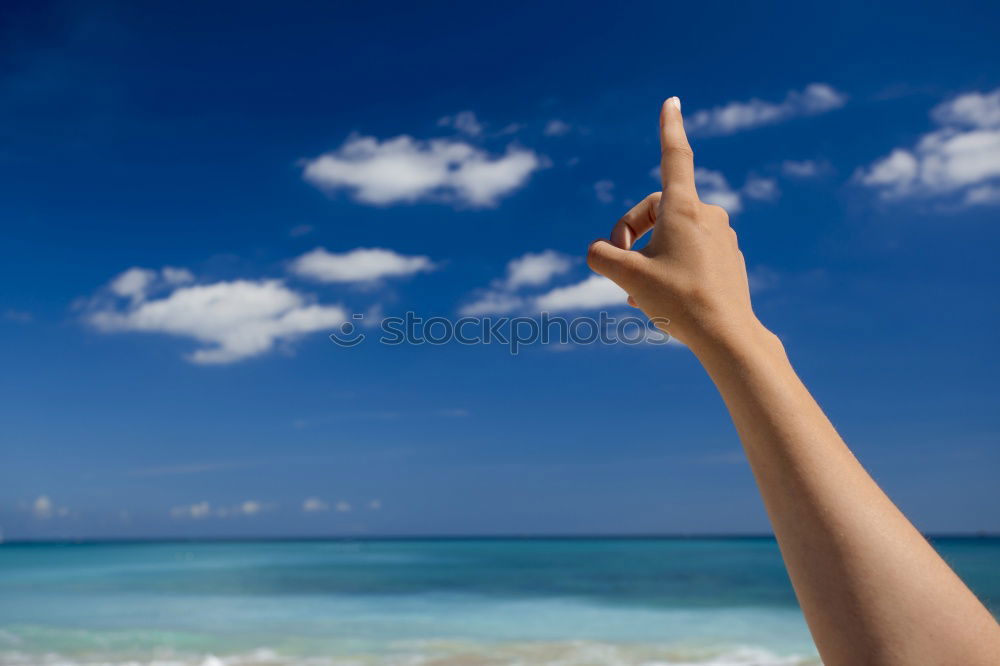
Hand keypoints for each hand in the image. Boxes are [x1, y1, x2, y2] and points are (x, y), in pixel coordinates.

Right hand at [586, 97, 764, 352]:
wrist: (728, 336)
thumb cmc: (679, 302)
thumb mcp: (627, 277)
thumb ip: (600, 256)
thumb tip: (597, 251)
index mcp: (684, 209)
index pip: (675, 157)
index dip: (669, 128)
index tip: (672, 101)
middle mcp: (708, 216)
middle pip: (656, 210)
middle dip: (631, 233)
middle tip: (617, 265)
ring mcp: (722, 238)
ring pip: (671, 237)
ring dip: (648, 258)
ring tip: (635, 293)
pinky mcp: (728, 260)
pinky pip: (689, 254)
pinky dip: (669, 269)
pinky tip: (659, 300)